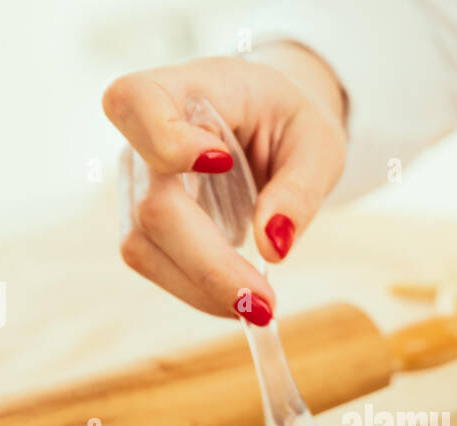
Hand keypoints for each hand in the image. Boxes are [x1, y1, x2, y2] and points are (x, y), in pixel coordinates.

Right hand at [103, 48, 347, 322]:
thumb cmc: (291, 124)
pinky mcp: (142, 218)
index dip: (166, 140)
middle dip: (210, 263)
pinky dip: (198, 290)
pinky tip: (238, 298)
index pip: (138, 100)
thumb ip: (300, 190)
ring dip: (202, 287)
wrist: (272, 126)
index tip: (221, 163)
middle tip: (265, 305)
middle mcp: (147, 132)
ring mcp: (138, 178)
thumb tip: (273, 245)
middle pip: (152, 204)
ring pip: (144, 245)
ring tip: (259, 308)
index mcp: (193, 87)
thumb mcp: (318, 145)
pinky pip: (155, 263)